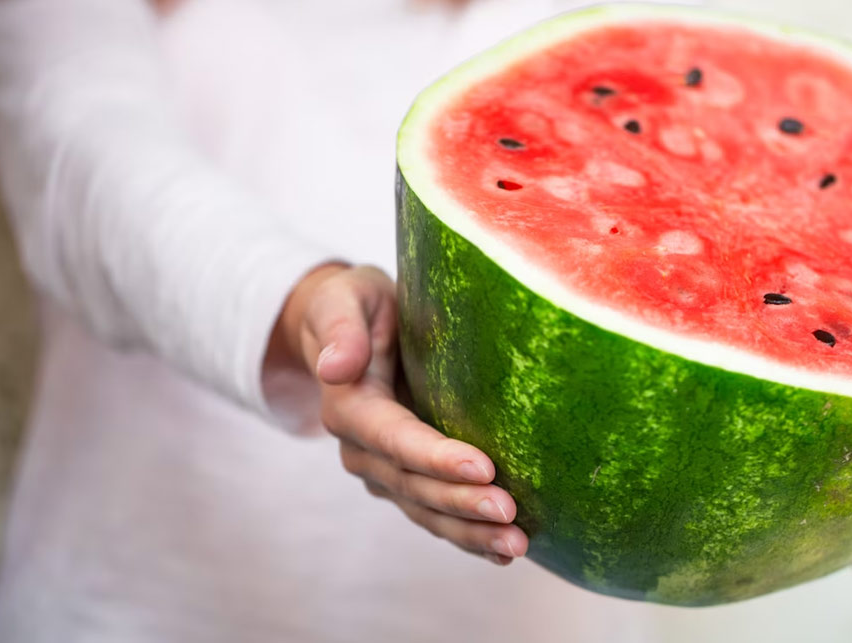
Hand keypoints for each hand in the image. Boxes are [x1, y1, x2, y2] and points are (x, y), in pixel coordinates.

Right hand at [268, 263, 528, 565]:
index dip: (436, 457)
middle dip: (463, 502)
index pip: (396, 439)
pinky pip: (436, 514)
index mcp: (349, 407)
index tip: (483, 466)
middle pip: (416, 485)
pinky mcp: (406, 480)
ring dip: (470, 532)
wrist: (346, 331)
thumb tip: (336, 367)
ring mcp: (383, 471)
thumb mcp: (344, 300)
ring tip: (515, 545)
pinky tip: (503, 552)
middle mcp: (362, 450)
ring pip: (428, 511)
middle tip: (510, 513)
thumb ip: (340, 328)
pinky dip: (468, 536)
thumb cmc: (355, 306)